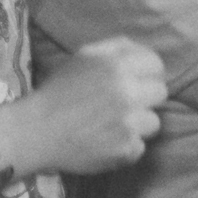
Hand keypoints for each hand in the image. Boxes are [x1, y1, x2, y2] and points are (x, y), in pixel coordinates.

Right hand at [31, 36, 165, 173]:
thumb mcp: (84, 57)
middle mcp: (127, 92)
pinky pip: (140, 146)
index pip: (157, 65)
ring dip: (137, 125)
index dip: (148, 74)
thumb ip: (117, 48)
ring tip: (112, 125)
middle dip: (144, 98)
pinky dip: (125, 147)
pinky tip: (105, 142)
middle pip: (160, 94)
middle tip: (122, 105)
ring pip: (154, 122)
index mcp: (118, 65)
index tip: (137, 83)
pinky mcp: (126, 149)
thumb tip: (143, 50)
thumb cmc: (59, 92)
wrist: (36, 131)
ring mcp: (129, 123)